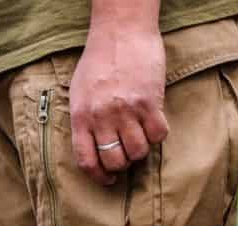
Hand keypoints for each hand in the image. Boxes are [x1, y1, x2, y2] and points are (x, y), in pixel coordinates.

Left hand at [69, 21, 167, 185]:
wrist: (121, 32)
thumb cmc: (98, 61)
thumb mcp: (78, 93)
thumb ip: (84, 119)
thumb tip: (93, 145)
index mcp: (81, 118)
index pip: (86, 160)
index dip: (98, 176)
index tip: (107, 180)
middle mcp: (102, 118)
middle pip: (115, 160)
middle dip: (122, 165)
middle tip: (126, 157)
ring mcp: (126, 111)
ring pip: (138, 151)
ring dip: (140, 151)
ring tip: (140, 141)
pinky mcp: (149, 102)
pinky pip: (158, 134)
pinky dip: (158, 135)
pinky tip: (154, 126)